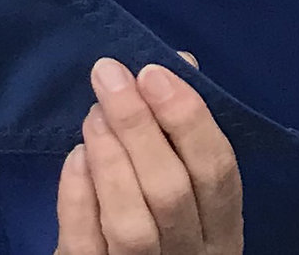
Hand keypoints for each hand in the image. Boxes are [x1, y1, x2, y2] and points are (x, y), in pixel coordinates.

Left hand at [56, 58, 239, 254]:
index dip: (189, 119)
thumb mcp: (183, 182)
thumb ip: (182, 129)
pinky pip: (86, 240)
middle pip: (171, 193)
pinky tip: (76, 158)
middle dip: (138, 125)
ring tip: (93, 115)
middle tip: (108, 76)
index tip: (152, 72)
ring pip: (131, 223)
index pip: (219, 173)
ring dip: (109, 158)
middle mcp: (191, 254)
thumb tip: (179, 63)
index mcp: (222, 229)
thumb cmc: (160, 216)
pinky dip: (79, 195)